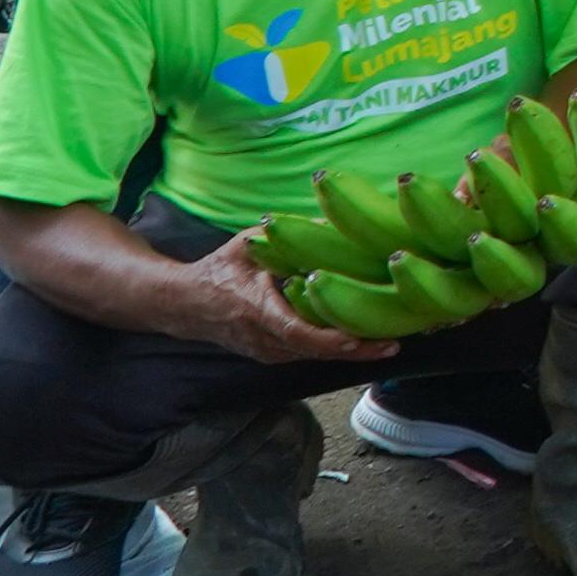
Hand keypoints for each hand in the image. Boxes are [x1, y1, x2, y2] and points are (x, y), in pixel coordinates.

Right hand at [184, 237, 392, 367]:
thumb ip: (284, 234)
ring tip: (392, 341)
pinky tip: (368, 341)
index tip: (354, 338)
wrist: (183, 305)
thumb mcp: (248, 244)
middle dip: (354, 350)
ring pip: (313, 357)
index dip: (324, 337)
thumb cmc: (220, 269)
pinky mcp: (272, 356)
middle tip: (393, 343)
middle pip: (312, 351)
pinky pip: (308, 355)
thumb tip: (331, 219)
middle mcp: (261, 337)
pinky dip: (336, 350)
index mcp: (254, 309)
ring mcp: (266, 351)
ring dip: (351, 352)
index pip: (292, 330)